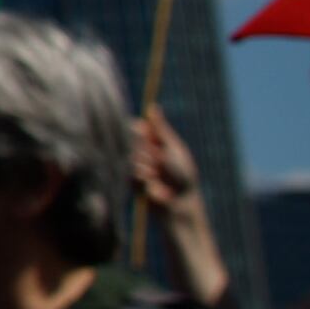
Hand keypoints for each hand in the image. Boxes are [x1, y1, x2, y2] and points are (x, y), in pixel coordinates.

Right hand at [140, 109, 204, 229]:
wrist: (179, 201)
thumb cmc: (182, 173)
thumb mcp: (172, 147)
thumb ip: (160, 129)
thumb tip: (152, 106)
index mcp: (150, 140)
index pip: (133, 126)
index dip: (140, 133)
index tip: (150, 140)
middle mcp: (138, 151)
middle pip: (130, 141)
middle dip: (147, 152)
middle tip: (160, 162)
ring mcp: (131, 165)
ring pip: (130, 156)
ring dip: (146, 166)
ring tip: (157, 175)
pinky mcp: (127, 179)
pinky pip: (129, 171)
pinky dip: (142, 176)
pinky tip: (151, 183)